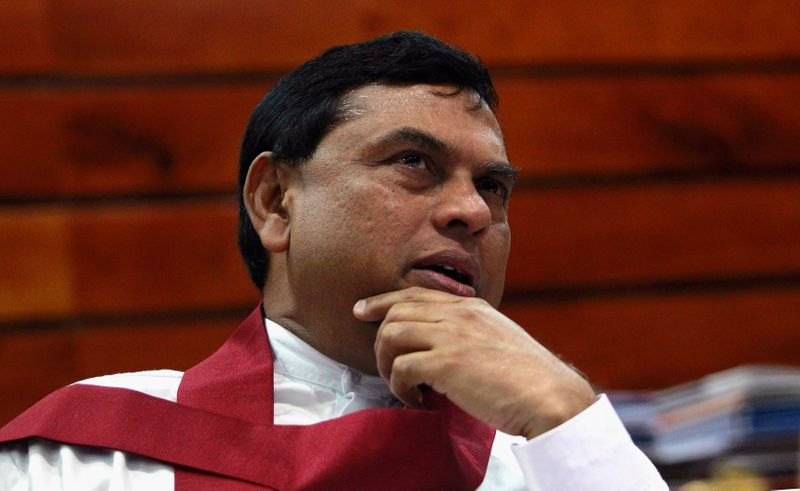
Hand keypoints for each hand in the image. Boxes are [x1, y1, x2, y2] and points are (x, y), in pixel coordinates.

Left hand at [353, 287, 595, 438]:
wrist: (549, 394)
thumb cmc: (528, 376)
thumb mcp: (498, 336)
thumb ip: (470, 332)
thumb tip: (443, 346)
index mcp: (471, 306)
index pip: (415, 294)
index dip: (383, 301)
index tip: (363, 311)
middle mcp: (458, 314)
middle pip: (396, 311)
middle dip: (380, 339)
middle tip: (383, 364)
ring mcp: (451, 336)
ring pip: (391, 335)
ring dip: (386, 363)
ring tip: (401, 384)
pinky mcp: (446, 364)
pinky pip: (401, 368)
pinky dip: (400, 387)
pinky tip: (416, 399)